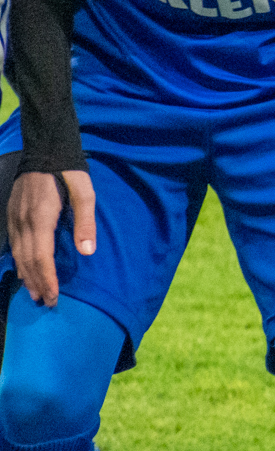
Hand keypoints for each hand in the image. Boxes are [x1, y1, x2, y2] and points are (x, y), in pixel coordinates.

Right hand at [7, 170, 94, 306]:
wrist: (46, 148)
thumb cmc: (69, 171)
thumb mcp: (85, 193)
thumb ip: (85, 223)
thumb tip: (88, 252)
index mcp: (40, 218)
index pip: (41, 257)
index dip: (47, 279)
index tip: (54, 296)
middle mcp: (23, 222)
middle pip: (27, 260)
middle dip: (36, 282)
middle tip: (46, 302)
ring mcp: (14, 217)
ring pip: (16, 253)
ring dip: (26, 274)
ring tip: (34, 292)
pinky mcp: (12, 213)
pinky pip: (12, 243)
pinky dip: (18, 260)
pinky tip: (23, 268)